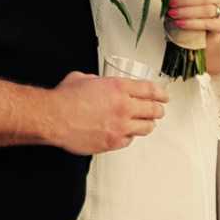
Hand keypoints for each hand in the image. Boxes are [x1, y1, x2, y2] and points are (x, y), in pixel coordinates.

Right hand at [49, 71, 167, 154]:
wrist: (54, 118)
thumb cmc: (65, 98)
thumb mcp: (83, 78)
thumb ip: (97, 81)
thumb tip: (99, 84)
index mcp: (119, 87)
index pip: (150, 90)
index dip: (161, 93)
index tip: (164, 96)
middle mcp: (124, 107)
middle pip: (153, 110)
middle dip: (158, 109)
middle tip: (159, 110)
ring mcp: (120, 126)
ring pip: (146, 127)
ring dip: (148, 124)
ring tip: (148, 123)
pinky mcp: (113, 142)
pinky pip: (130, 140)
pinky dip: (130, 136)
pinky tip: (127, 133)